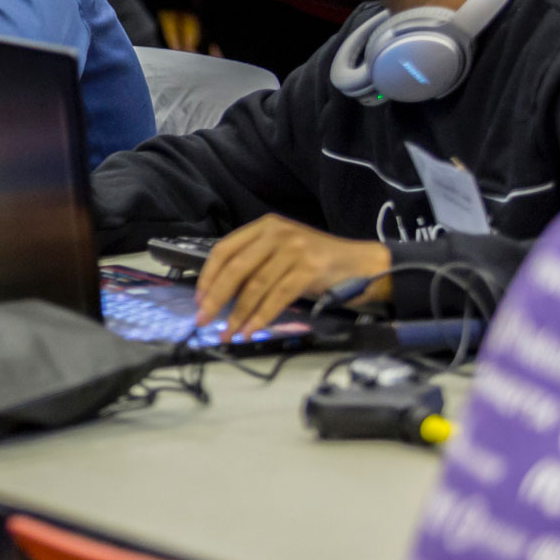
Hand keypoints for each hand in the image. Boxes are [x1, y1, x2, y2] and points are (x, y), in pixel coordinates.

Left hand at [194, 214, 391, 336]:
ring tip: (228, 332)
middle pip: (235, 268)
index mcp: (264, 226)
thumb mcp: (281, 252)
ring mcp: (294, 250)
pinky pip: (277, 297)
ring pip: (255, 286)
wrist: (360, 263)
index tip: (199, 298)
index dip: (208, 276)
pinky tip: (251, 330)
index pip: (224, 249)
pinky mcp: (309, 269)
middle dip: (216, 297)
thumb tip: (218, 294)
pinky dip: (260, 317)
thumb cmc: (315, 261)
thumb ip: (254, 263)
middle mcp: (277, 233)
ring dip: (238, 314)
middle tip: (203, 319)